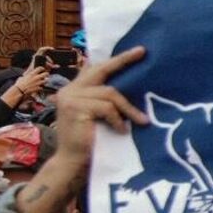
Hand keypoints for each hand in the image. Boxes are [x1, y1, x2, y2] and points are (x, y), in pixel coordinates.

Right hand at [12, 64, 49, 97]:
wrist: (20, 90)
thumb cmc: (19, 83)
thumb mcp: (23, 76)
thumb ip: (27, 74)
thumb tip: (28, 73)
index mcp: (32, 74)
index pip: (40, 68)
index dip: (42, 68)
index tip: (42, 69)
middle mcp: (36, 77)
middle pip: (46, 74)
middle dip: (46, 74)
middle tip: (45, 75)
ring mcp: (38, 83)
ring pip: (46, 80)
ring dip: (44, 81)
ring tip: (42, 82)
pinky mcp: (38, 88)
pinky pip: (42, 87)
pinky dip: (41, 87)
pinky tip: (38, 88)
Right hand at [48, 47, 149, 168]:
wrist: (71, 161)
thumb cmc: (89, 140)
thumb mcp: (98, 115)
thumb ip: (104, 100)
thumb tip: (130, 85)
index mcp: (74, 89)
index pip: (95, 69)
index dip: (115, 60)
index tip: (137, 50)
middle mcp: (70, 90)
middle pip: (102, 70)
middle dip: (123, 60)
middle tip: (142, 52)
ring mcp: (71, 98)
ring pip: (110, 94)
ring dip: (128, 109)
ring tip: (140, 121)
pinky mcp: (75, 108)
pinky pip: (107, 108)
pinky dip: (118, 119)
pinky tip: (122, 130)